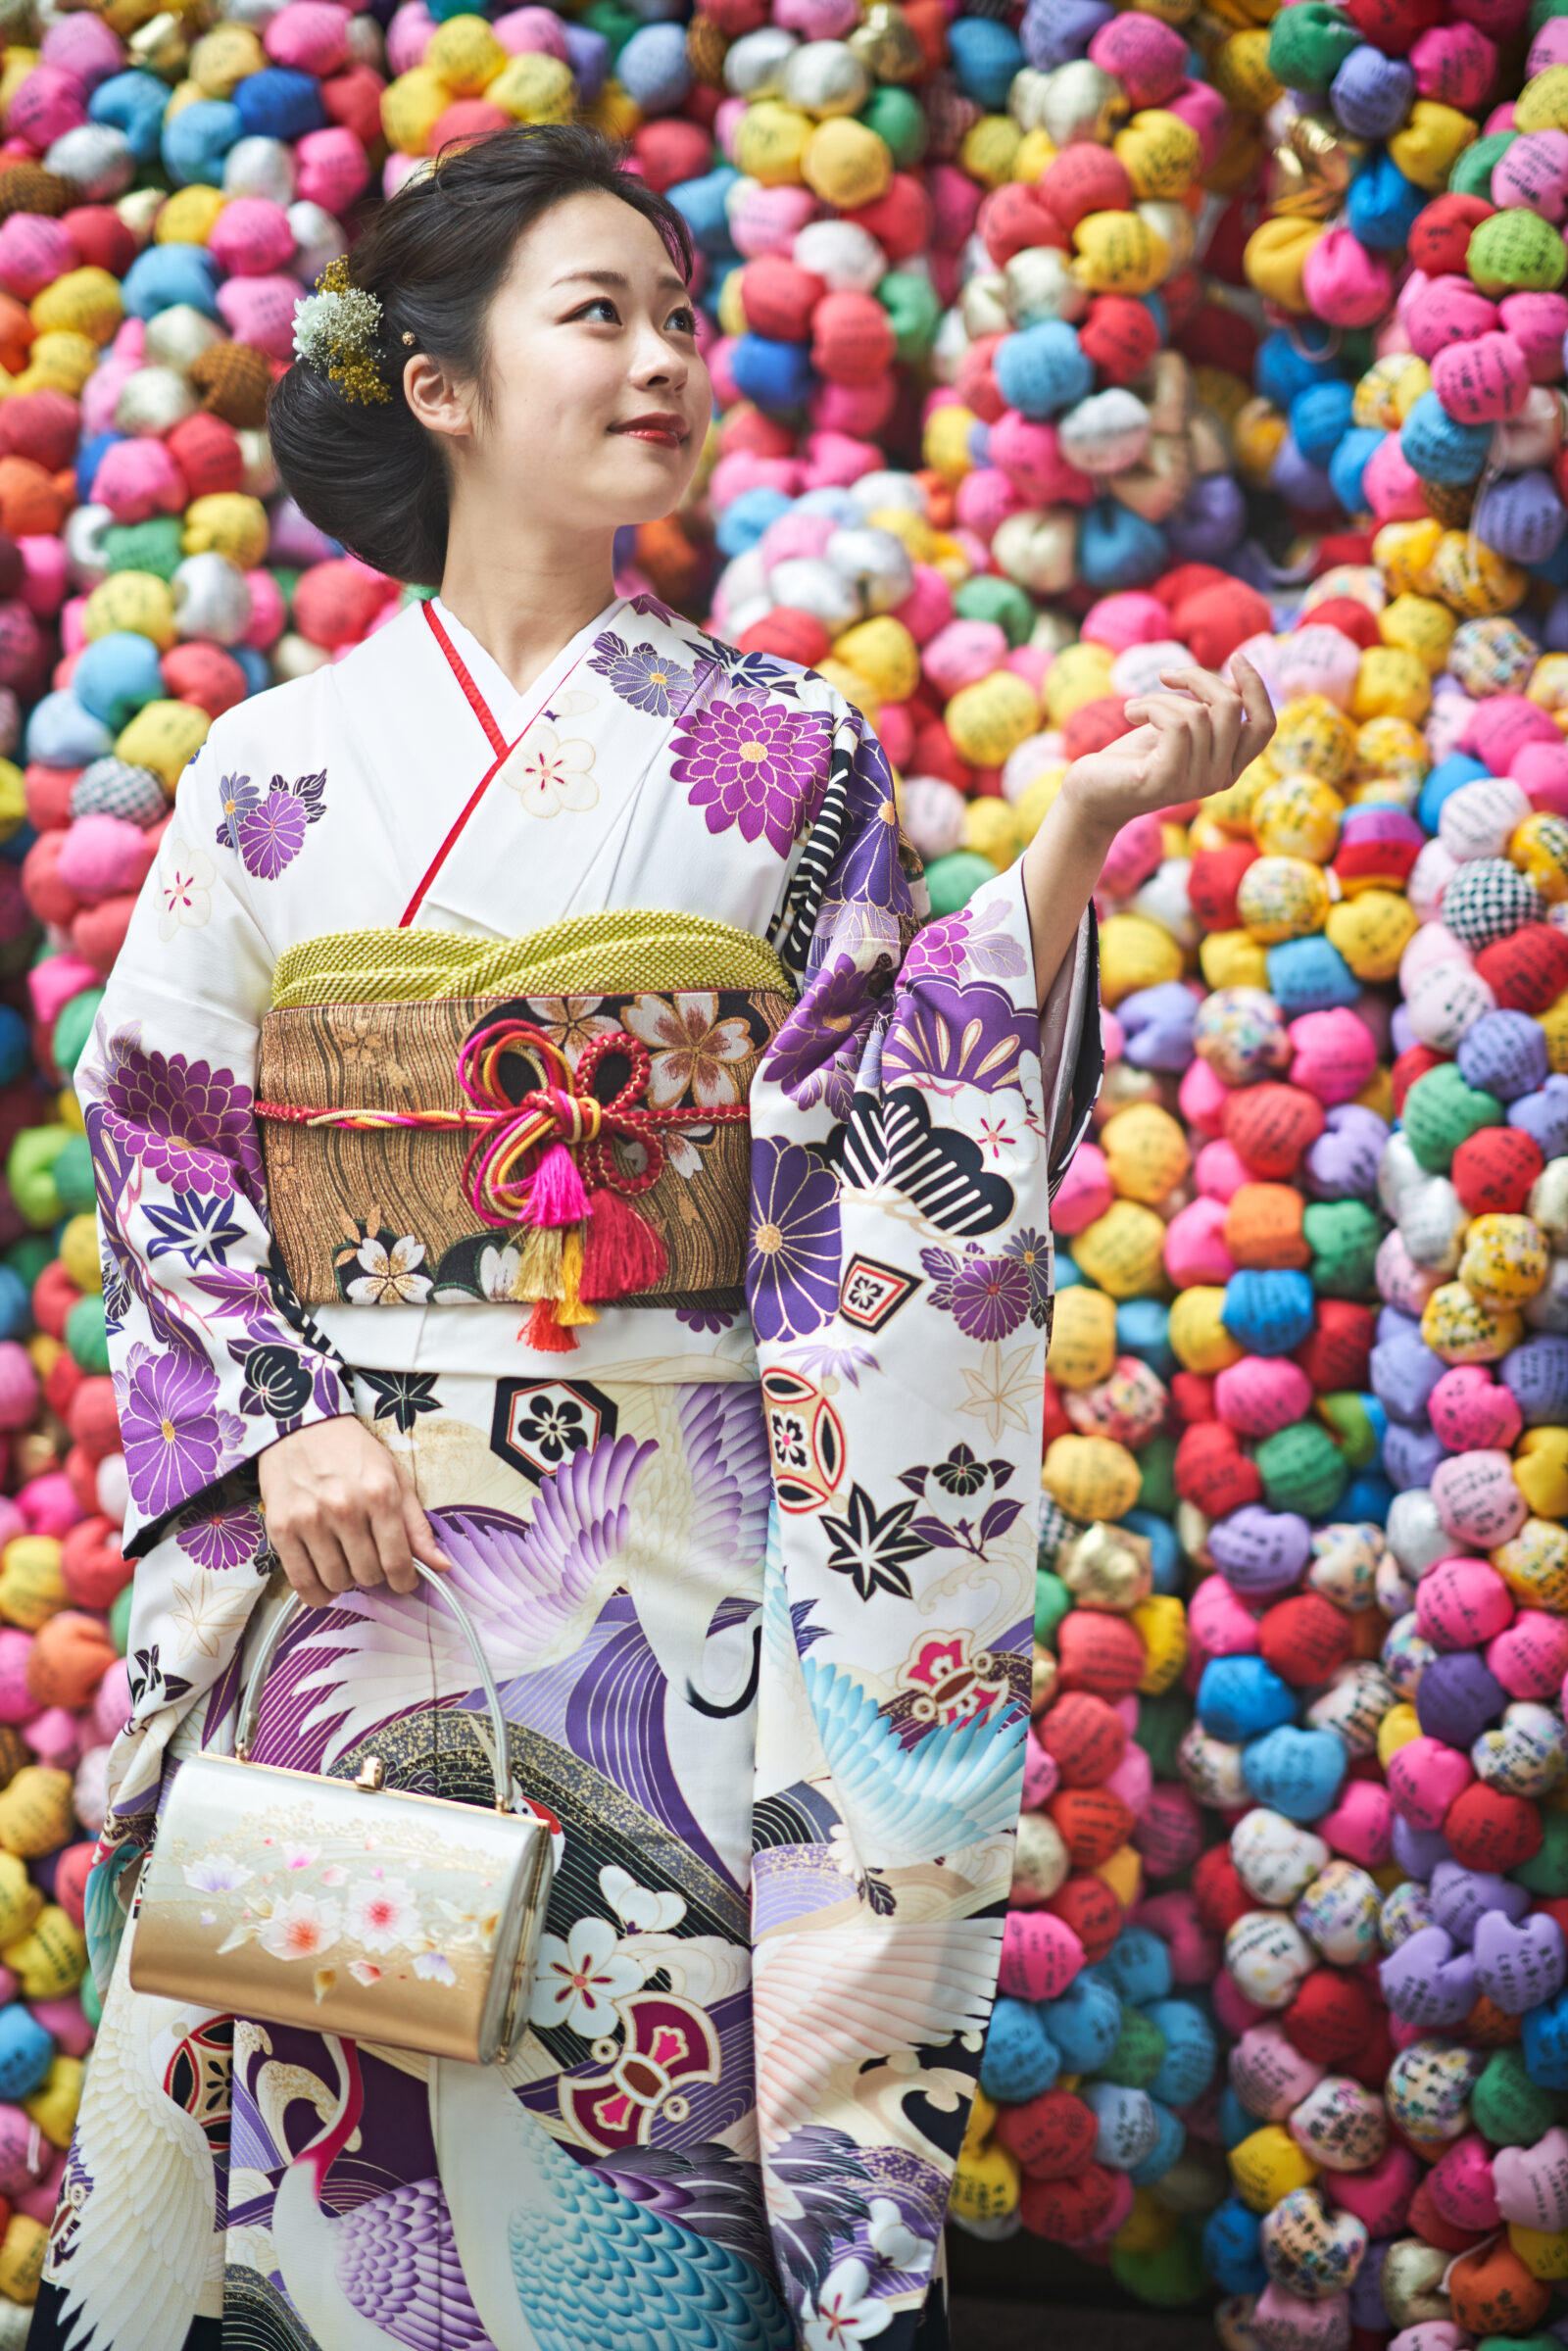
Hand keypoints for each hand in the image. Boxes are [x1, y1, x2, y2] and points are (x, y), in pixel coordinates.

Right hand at [258, 1413, 450, 1608]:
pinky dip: (317, 1593)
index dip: (404, 1581)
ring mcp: (309, 1519)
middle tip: (370, 1559)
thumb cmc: (352, 1452)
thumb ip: (417, 1526)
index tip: (403, 1582)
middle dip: (374, 1574)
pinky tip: (325, 1584)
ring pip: (336, 1581)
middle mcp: (344, 1508)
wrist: (299, 1427)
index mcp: (379, 1493)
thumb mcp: (394, 1478)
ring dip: (346, 1581)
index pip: (397, 1561)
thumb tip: (441, 1565)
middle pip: (367, 1574)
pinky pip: (302, 1582)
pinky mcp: (280, 1528)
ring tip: (346, 1562)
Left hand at [1058, 658, 1274, 844]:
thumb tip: (1237, 680)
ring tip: (1137, 707)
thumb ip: (1210, 709)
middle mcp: (1220, 779)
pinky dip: (1150, 706)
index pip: (1265, 725)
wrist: (1092, 792)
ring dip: (1162, 697)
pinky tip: (1130, 712)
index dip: (1255, 687)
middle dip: (1199, 677)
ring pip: (1199, 712)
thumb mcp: (1179, 726)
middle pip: (1232, 707)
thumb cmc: (1135, 757)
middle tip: (1165, 675)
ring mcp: (1197, 783)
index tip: (1235, 658)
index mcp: (1229, 766)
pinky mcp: (1169, 780)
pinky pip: (1177, 724)